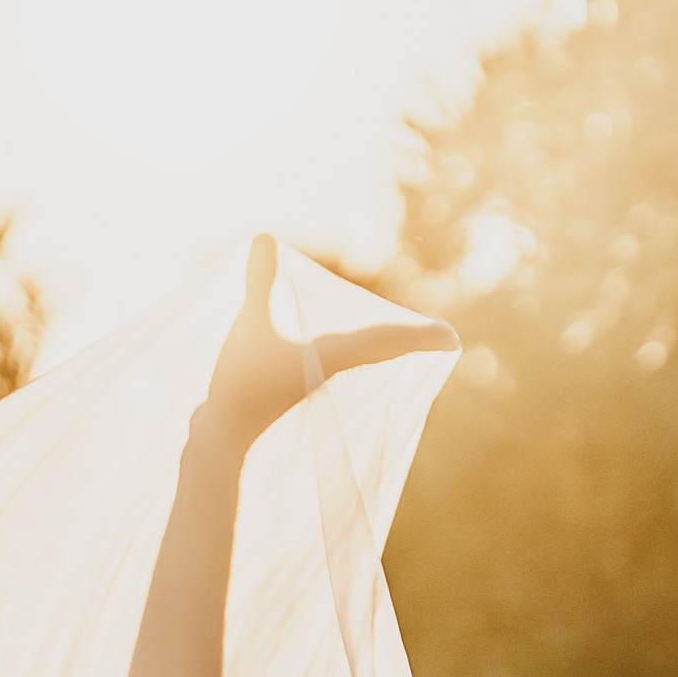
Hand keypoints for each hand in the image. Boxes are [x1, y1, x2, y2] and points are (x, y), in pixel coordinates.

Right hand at [193, 234, 458, 451]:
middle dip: (410, 343)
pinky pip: (335, 370)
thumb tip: (265, 237)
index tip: (454, 338)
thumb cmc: (244, 384)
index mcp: (335, 355)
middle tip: (442, 339)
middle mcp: (333, 371)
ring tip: (400, 346)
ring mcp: (315, 386)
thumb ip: (261, 282)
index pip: (388, 340)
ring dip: (382, 353)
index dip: (422, 336)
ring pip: (361, 365)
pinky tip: (336, 358)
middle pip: (383, 354)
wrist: (223, 439)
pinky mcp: (294, 393)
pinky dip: (350, 360)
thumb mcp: (251, 325)